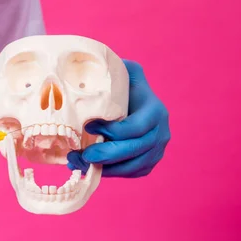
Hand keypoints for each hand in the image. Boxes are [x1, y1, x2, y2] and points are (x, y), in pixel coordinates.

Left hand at [67, 60, 170, 177]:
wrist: (129, 99)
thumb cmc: (120, 83)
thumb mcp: (120, 70)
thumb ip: (110, 67)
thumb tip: (90, 69)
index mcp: (155, 110)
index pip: (136, 127)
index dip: (112, 131)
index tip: (88, 126)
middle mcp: (161, 131)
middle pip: (136, 150)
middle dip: (107, 155)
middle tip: (82, 155)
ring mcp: (157, 149)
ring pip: (134, 166)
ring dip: (105, 168)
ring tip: (78, 162)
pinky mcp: (148, 161)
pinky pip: (132, 172)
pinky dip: (111, 173)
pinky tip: (89, 167)